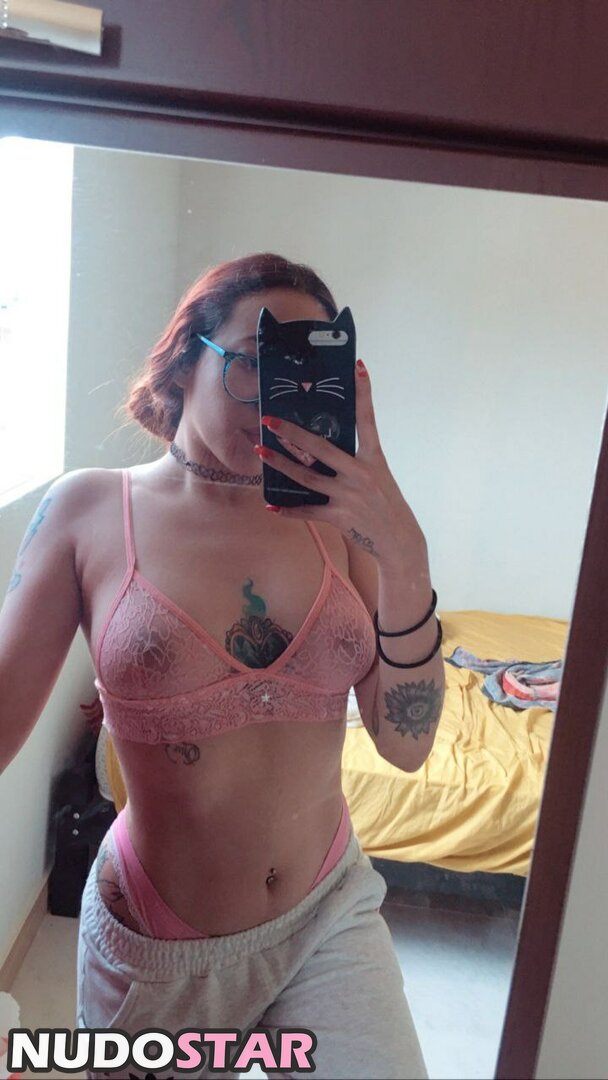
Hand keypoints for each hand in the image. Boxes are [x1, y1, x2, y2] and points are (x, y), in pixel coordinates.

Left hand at [253, 358, 426, 562]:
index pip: (368, 420)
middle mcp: (360, 474)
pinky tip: (271, 506)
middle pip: (321, 448)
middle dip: (293, 433)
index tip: (357, 367)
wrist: (398, 539)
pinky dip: (288, 510)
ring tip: (261, 452)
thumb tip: (326, 445)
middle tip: (270, 420)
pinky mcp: (339, 517)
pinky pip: (308, 511)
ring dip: (281, 465)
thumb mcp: (379, 475)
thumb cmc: (387, 503)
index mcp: (374, 459)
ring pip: (307, 477)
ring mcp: (348, 496)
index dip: (364, 393)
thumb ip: (356, 460)